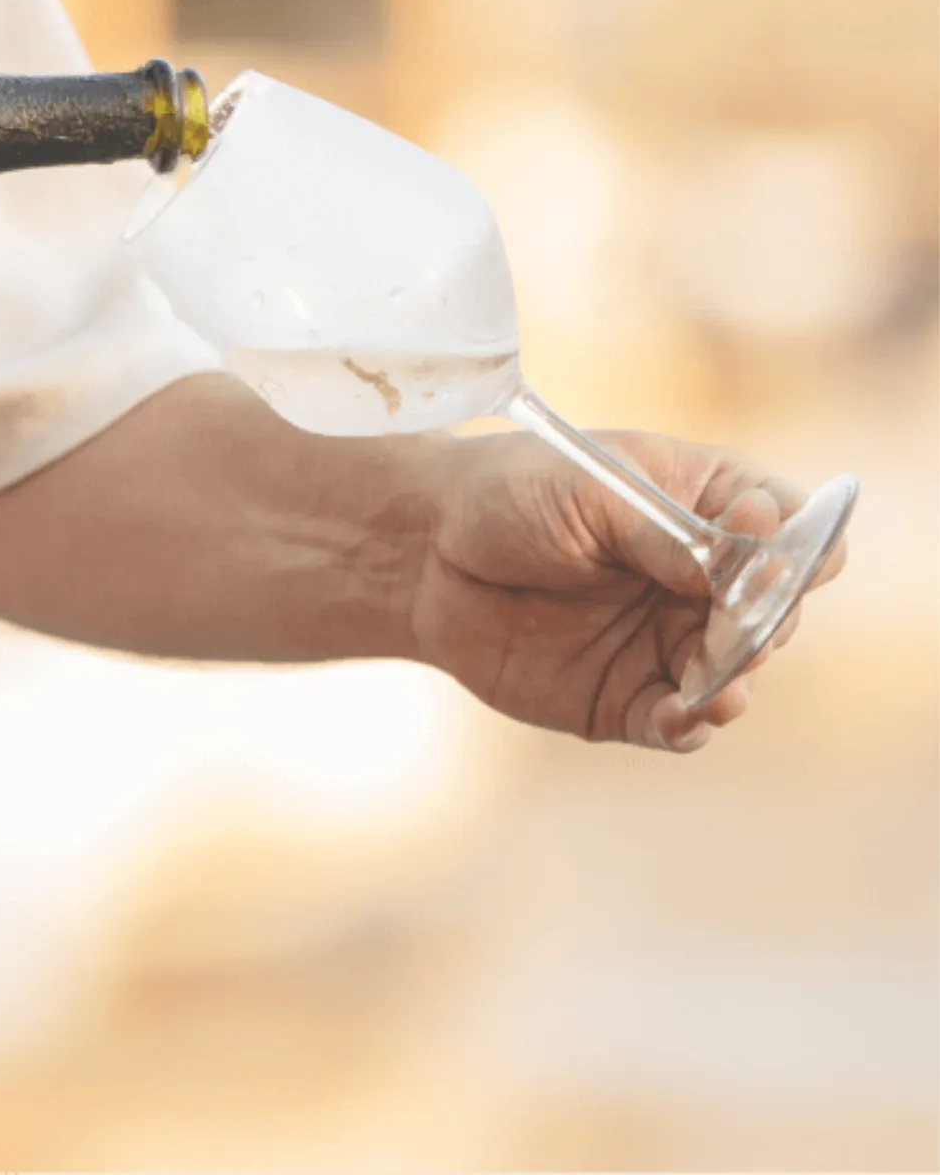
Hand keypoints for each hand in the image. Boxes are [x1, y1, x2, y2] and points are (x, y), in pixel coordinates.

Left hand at [415, 428, 846, 751]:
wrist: (422, 549)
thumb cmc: (508, 493)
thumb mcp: (589, 491)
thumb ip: (668, 532)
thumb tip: (758, 560)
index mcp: (708, 504)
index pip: (791, 527)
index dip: (796, 547)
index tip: (771, 560)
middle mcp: (704, 579)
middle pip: (775, 611)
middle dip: (764, 623)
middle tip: (739, 629)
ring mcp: (669, 639)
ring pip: (736, 672)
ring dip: (735, 680)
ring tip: (719, 686)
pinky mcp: (629, 696)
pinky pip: (681, 723)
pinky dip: (693, 724)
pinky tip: (687, 716)